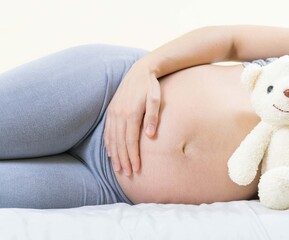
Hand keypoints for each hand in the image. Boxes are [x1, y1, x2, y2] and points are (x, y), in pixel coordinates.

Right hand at [104, 61, 160, 175]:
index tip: (136, 169)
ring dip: (115, 155)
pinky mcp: (111, 110)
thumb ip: (153, 116)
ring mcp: (113, 112)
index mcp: (131, 113)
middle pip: (120, 143)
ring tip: (117, 168)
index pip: (131, 140)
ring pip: (112, 138)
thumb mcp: (155, 99)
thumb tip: (150, 135)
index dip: (133, 156)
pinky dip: (108, 143)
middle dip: (123, 159)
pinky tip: (110, 152)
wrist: (139, 71)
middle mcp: (119, 114)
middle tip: (127, 174)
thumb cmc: (150, 86)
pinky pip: (107, 131)